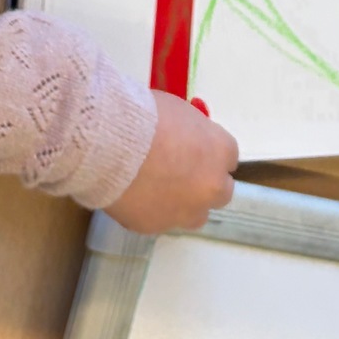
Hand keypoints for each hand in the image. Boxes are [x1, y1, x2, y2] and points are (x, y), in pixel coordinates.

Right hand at [103, 91, 238, 234]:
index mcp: (220, 152)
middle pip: (220, 191)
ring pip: (194, 215)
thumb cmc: (146, 116)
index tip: (195, 150)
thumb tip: (187, 141)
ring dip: (183, 203)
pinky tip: (133, 194)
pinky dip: (151, 210)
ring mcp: (184, 211)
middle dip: (205, 183)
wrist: (109, 143)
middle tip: (181, 172)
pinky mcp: (155, 226)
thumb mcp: (180, 112)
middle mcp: (211, 187)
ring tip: (156, 188)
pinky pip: (159, 220)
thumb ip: (193, 133)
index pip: (228, 158)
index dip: (210, 154)